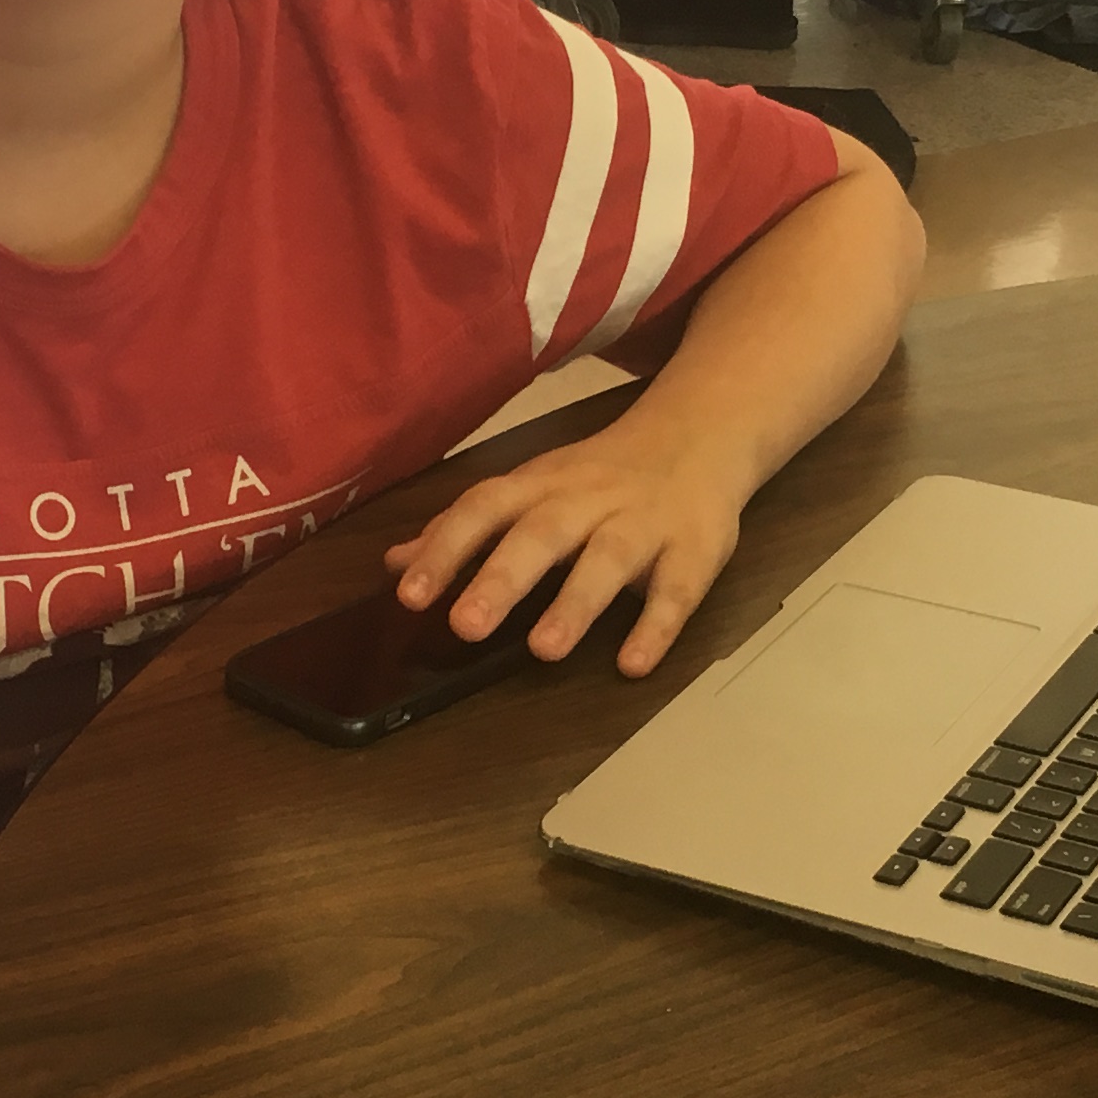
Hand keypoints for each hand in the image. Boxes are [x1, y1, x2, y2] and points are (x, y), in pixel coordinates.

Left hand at [381, 407, 752, 679]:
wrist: (702, 433)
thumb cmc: (601, 474)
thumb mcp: (534, 488)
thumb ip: (470, 528)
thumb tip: (395, 562)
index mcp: (542, 484)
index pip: (485, 508)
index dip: (446, 549)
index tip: (409, 595)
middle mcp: (589, 499)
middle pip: (543, 533)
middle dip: (503, 578)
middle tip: (465, 627)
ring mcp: (645, 522)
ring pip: (609, 558)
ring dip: (577, 602)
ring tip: (544, 651)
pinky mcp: (695, 549)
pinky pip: (678, 588)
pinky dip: (657, 626)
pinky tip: (633, 664)